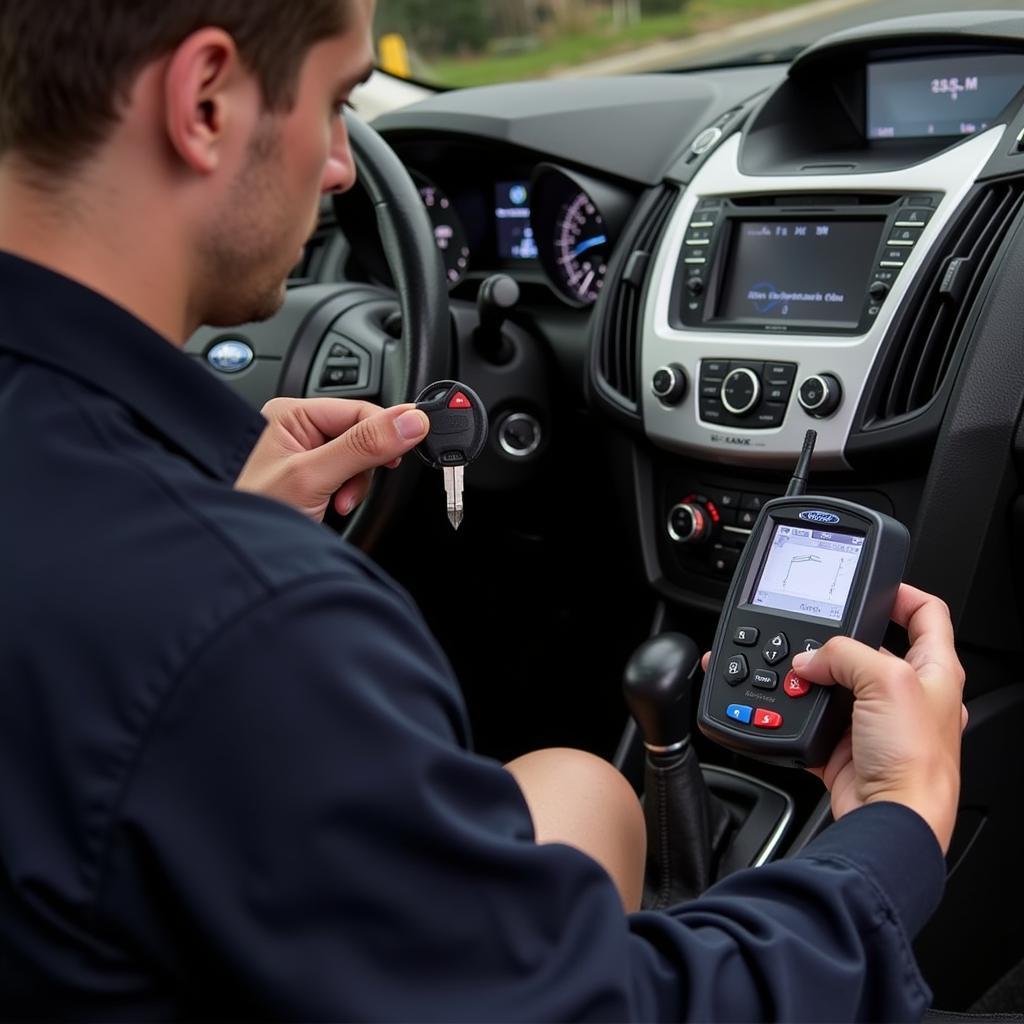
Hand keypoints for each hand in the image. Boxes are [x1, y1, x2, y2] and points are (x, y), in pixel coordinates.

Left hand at [236, 397, 428, 521]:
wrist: (244, 565)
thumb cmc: (252, 516)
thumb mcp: (313, 477)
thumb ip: (363, 446)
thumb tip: (409, 421)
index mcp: (290, 415)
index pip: (358, 408)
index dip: (386, 430)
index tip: (411, 446)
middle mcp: (296, 430)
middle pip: (362, 433)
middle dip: (365, 466)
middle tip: (353, 487)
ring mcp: (304, 457)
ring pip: (358, 458)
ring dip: (356, 484)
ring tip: (338, 503)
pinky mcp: (312, 482)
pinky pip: (348, 478)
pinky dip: (349, 495)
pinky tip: (334, 507)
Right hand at [789, 584, 966, 852]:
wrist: (889, 819)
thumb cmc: (914, 761)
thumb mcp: (886, 681)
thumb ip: (843, 654)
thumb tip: (810, 659)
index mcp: (935, 672)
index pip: (926, 614)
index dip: (900, 593)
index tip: (871, 585)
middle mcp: (907, 695)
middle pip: (868, 648)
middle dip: (835, 641)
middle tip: (814, 636)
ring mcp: (875, 721)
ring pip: (835, 682)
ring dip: (810, 677)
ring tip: (795, 674)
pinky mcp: (845, 746)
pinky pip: (811, 718)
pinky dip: (793, 712)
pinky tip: (784, 707)